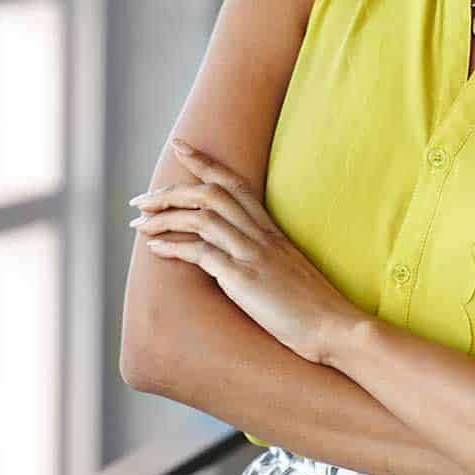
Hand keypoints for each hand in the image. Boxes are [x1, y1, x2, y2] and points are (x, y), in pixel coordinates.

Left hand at [128, 138, 364, 365]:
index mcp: (271, 230)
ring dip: (164, 216)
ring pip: (201, 217)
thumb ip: (264, 256)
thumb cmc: (313, 307)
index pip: (234, 183)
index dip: (204, 161)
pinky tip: (154, 248)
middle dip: (170, 191)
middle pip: (210, 194)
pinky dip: (173, 246)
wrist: (336, 327)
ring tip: (138, 223)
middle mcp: (260, 235)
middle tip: (140, 199)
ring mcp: (252, 254)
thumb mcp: (287, 271)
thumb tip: (235, 258)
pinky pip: (201, 252)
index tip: (179, 146)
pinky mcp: (244, 278)